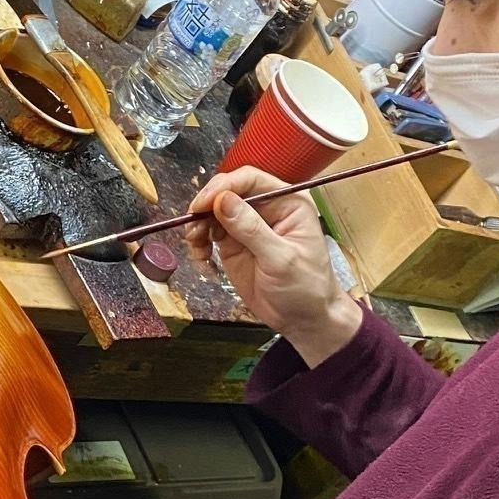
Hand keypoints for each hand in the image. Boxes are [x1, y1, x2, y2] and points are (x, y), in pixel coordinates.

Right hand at [185, 165, 361, 365]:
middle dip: (206, 206)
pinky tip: (201, 258)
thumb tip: (222, 201)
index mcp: (287, 201)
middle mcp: (266, 207)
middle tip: (193, 227)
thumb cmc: (305, 287)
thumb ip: (251, 230)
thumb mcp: (281, 259)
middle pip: (227, 191)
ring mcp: (247, 224)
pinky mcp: (233, 243)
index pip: (250, 179)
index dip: (224, 187)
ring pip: (213, 211)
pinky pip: (208, 233)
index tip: (203, 204)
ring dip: (199, 225)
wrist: (303, 319)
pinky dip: (199, 242)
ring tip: (195, 245)